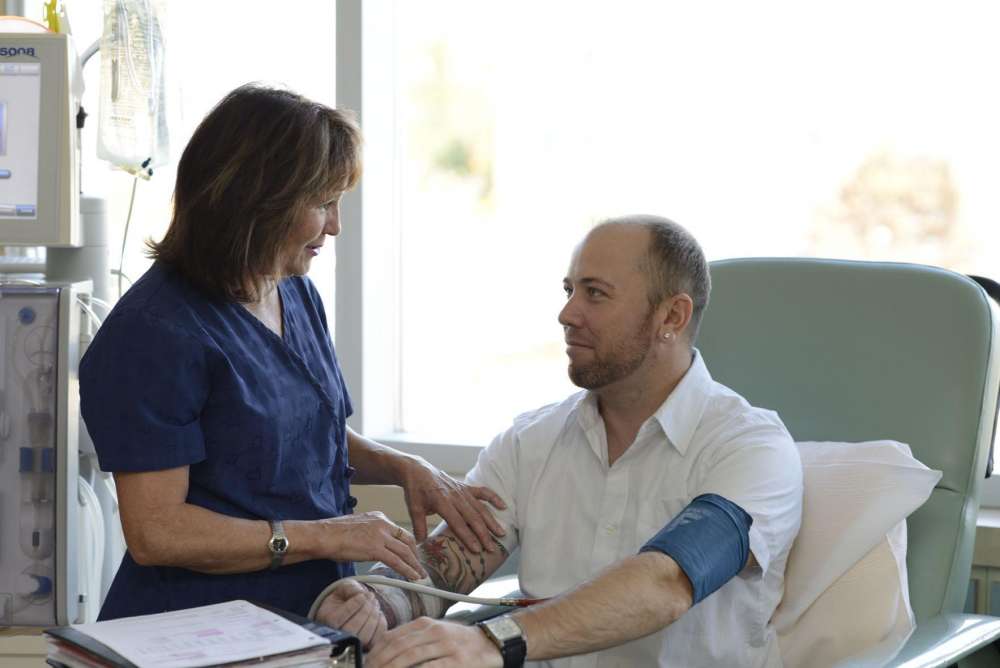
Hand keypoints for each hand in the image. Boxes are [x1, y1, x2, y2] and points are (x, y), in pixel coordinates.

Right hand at [314, 580, 385, 649]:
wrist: (350, 606)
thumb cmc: (345, 596)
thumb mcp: (344, 588)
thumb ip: (350, 588)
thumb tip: (361, 594)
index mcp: (327, 620)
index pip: (338, 618)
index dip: (354, 605)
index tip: (362, 595)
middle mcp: (337, 635)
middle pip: (352, 629)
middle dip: (365, 611)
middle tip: (371, 597)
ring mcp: (351, 643)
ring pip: (364, 636)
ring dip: (373, 617)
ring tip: (374, 603)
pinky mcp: (366, 645)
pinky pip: (375, 639)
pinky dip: (380, 625)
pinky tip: (378, 613)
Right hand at [317, 512, 424, 579]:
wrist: (323, 535)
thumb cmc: (333, 533)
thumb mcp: (357, 527)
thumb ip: (369, 533)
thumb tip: (372, 545)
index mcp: (379, 517)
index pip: (399, 532)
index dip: (408, 545)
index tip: (411, 554)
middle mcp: (383, 524)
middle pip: (407, 540)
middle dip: (415, 555)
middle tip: (419, 566)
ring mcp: (380, 536)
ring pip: (404, 552)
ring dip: (414, 565)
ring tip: (420, 575)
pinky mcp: (375, 548)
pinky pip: (396, 561)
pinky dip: (407, 570)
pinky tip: (412, 577)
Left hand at [365, 617, 502, 667]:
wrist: (490, 643)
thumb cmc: (458, 641)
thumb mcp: (434, 632)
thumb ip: (412, 637)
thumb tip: (384, 648)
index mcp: (425, 624)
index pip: (393, 636)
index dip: (376, 651)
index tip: (366, 663)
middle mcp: (434, 631)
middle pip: (399, 646)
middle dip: (380, 662)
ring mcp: (446, 646)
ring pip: (411, 657)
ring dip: (393, 667)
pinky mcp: (457, 662)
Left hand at [397, 456, 507, 552]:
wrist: (417, 470)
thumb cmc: (415, 491)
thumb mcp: (413, 508)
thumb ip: (418, 526)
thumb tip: (421, 545)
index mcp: (441, 502)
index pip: (457, 522)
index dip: (467, 536)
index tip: (476, 549)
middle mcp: (455, 496)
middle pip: (472, 517)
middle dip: (483, 533)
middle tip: (491, 548)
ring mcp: (462, 490)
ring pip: (480, 507)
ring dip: (491, 521)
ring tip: (501, 533)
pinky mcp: (465, 486)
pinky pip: (482, 492)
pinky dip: (493, 498)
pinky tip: (503, 507)